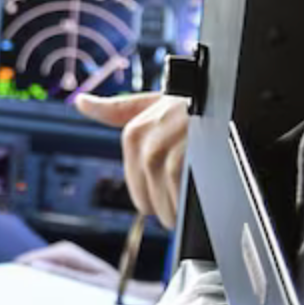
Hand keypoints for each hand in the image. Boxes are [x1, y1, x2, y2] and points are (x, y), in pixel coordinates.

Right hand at [14, 242, 163, 303]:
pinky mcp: (67, 265)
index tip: (12, 270)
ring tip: (19, 282)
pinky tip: (35, 283)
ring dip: (33, 270)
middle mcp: (67, 251)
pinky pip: (49, 267)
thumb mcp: (88, 282)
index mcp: (69, 252)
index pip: (40, 255)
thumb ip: (63, 273)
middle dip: (26, 266)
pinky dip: (41, 274)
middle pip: (39, 257)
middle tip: (11, 279)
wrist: (130, 292)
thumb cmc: (111, 288)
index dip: (25, 262)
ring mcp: (67, 257)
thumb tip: (37, 265)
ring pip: (43, 261)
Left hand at [75, 91, 190, 227]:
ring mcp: (166, 151)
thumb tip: (82, 102)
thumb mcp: (152, 103)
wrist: (222, 95)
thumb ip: (116, 109)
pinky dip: (195, 205)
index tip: (173, 193)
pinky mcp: (188, 157)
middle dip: (173, 207)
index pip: (140, 195)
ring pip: (171, 205)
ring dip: (185, 210)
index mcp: (133, 135)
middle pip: (155, 203)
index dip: (160, 199)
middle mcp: (145, 142)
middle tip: (189, 194)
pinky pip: (187, 199)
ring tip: (198, 195)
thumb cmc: (189, 102)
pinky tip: (203, 198)